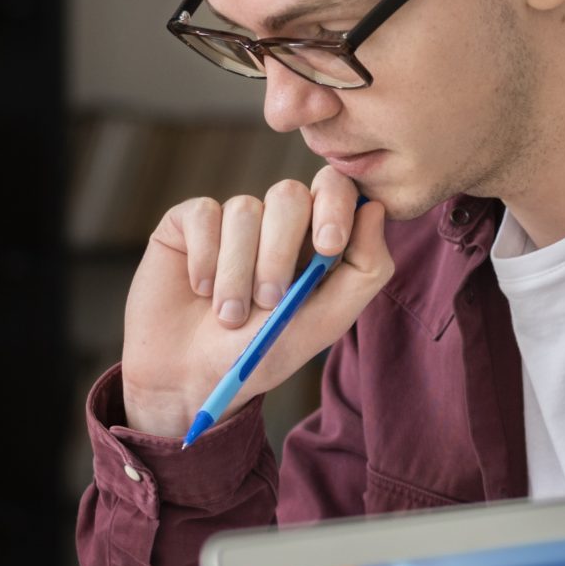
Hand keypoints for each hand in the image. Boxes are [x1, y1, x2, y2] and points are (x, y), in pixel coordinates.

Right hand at [118, 167, 391, 439]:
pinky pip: (204, 215)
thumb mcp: (324, 322)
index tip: (329, 246)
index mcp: (315, 237)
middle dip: (280, 253)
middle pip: (288, 195)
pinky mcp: (189, 221)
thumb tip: (375, 208)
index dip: (335, 205)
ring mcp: (232, 218)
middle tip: (269, 301)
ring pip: (243, 210)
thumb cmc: (263, 352)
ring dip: (237, 273)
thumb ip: (364, 270)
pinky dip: (205, 260)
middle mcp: (275, 221)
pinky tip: (200, 290)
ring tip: (230, 316)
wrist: (193, 377)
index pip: (335, 188)